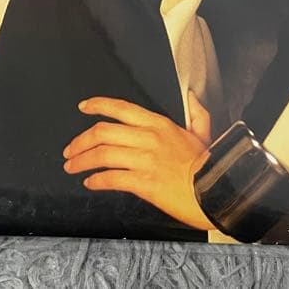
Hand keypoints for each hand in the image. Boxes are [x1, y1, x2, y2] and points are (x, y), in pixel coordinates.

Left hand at [62, 92, 214, 230]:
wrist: (218, 192)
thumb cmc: (209, 166)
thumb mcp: (203, 134)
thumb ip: (197, 113)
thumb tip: (193, 96)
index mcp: (159, 124)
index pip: (121, 108)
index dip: (98, 105)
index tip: (83, 107)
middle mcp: (149, 138)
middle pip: (103, 132)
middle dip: (80, 140)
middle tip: (69, 149)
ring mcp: (146, 160)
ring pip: (103, 155)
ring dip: (82, 161)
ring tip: (72, 166)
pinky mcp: (145, 183)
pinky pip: (112, 178)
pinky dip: (97, 180)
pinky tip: (90, 183)